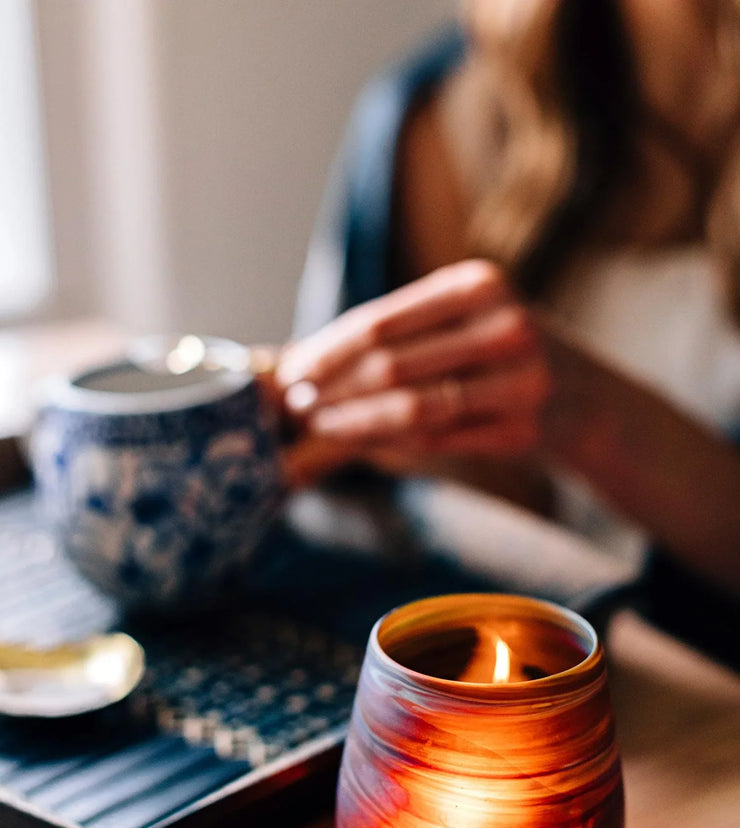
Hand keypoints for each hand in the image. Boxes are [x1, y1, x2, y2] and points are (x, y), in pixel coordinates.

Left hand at [277, 260, 551, 483]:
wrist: (579, 391)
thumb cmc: (493, 347)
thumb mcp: (459, 316)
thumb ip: (397, 333)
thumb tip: (306, 363)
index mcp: (478, 285)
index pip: (381, 323)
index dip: (328, 353)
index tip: (291, 375)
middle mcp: (505, 327)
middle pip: (392, 367)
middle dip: (334, 390)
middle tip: (297, 408)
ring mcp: (521, 381)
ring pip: (415, 409)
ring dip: (358, 423)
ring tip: (322, 427)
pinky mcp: (524, 430)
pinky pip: (440, 441)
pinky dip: (394, 444)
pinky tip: (363, 445)